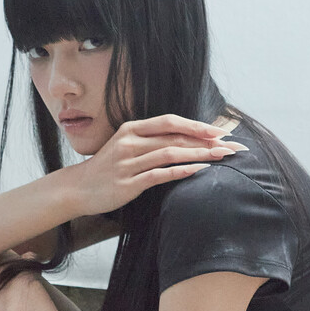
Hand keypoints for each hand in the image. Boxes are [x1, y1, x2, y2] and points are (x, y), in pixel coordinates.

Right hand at [66, 115, 246, 216]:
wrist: (77, 188)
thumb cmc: (106, 168)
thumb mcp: (126, 146)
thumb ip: (150, 141)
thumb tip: (184, 139)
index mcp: (131, 129)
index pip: (170, 122)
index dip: (196, 125)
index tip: (220, 131)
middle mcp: (130, 142)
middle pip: (175, 137)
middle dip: (206, 140)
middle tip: (231, 145)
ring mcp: (128, 162)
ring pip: (170, 154)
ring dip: (199, 154)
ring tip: (221, 156)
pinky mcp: (128, 183)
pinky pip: (159, 175)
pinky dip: (181, 172)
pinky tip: (199, 170)